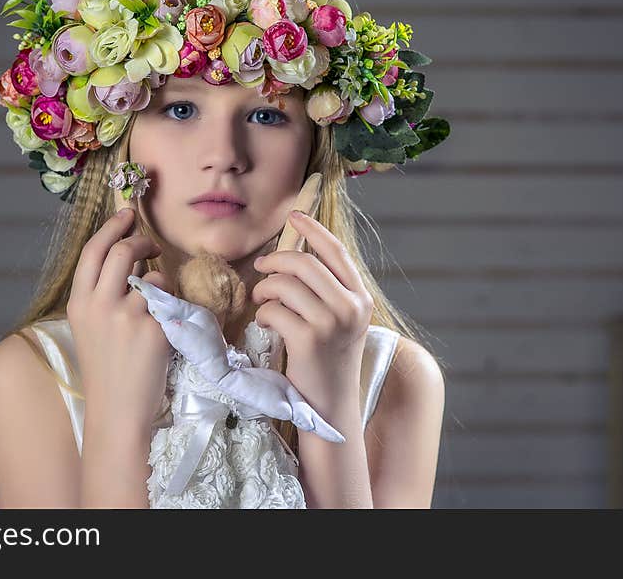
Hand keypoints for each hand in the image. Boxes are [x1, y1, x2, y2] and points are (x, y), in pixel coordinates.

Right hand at [66, 206, 172, 428]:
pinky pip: (171, 301)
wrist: (117, 409)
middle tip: (152, 246)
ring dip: (161, 282)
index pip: (93, 251)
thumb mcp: (90, 326)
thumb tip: (128, 254)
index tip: (127, 214)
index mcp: (79, 302)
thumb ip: (103, 292)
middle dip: (141, 242)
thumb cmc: (106, 368)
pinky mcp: (154, 330)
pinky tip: (165, 326)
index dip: (111, 227)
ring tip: (157, 305)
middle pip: (122, 251)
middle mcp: (99, 305)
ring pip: (153, 276)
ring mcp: (127, 317)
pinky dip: (172, 306)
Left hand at [251, 210, 373, 400]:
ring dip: (265, 289)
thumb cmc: (327, 360)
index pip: (336, 252)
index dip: (313, 230)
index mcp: (361, 298)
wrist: (331, 406)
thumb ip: (327, 290)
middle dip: (276, 261)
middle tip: (261, 269)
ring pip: (286, 284)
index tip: (294, 217)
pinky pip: (274, 309)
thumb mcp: (339, 321)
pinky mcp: (308, 340)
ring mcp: (331, 323)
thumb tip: (295, 255)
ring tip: (261, 302)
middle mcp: (351, 307)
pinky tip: (266, 324)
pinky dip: (263, 314)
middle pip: (305, 263)